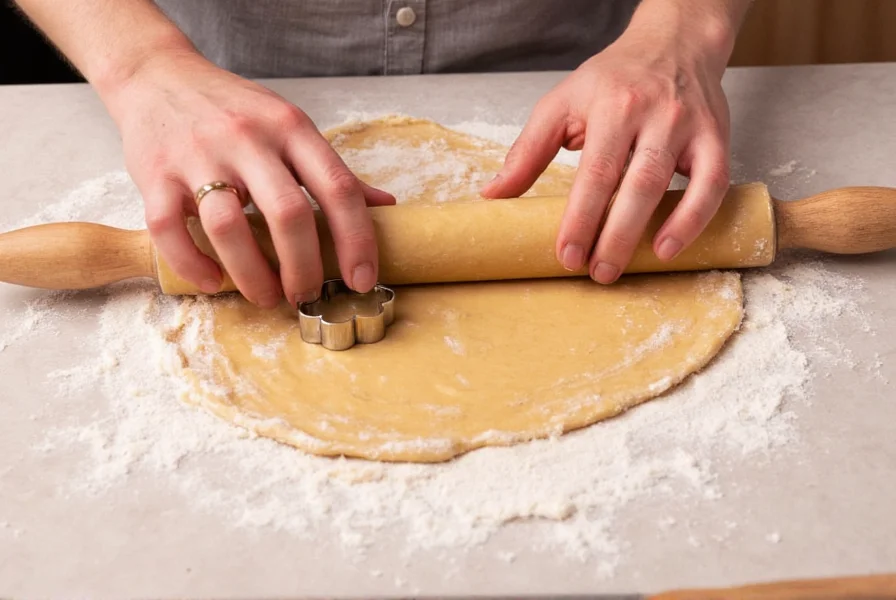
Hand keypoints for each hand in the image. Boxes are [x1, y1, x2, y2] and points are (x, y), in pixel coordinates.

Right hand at [106, 51, 393, 306]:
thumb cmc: (234, 109)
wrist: (157, 74)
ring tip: (266, 296)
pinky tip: (213, 280)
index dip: (357, 240)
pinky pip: (169, 229)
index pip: (338, 187)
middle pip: (288, 214)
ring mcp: (198, 154)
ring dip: (252, 275)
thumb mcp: (289, 125)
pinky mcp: (154, 173)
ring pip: (228, 227)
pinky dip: (193, 264)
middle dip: (304, 267)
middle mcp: (247, 138)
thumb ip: (330, 169)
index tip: (362, 279)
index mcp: (290, 127)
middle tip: (307, 295)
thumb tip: (385, 206)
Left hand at [482, 7, 737, 283]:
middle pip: (634, 183)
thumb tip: (493, 194)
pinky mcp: (717, 138)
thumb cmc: (614, 79)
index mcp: (613, 106)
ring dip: (646, 232)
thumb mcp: (562, 102)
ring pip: (669, 185)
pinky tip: (670, 247)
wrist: (674, 42)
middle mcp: (654, 114)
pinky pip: (713, 185)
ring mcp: (689, 127)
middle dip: (612, 235)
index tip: (566, 254)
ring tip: (622, 268)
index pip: (595, 172)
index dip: (580, 218)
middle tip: (594, 272)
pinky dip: (693, 219)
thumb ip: (528, 150)